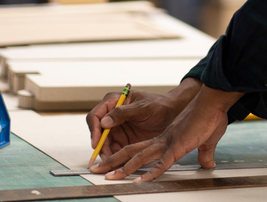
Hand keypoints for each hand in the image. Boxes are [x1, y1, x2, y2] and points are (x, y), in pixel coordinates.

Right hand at [86, 79, 200, 160]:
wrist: (173, 114)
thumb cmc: (159, 105)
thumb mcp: (142, 107)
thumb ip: (122, 113)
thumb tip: (103, 122)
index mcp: (113, 102)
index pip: (95, 116)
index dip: (93, 130)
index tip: (96, 142)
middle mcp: (111, 115)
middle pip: (97, 133)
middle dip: (100, 146)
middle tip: (105, 158)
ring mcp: (117, 128)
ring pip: (104, 143)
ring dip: (106, 153)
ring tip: (111, 164)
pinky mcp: (123, 139)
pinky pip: (114, 149)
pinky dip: (115, 157)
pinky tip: (118, 164)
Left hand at [91, 85, 243, 181]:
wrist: (212, 104)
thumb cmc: (208, 118)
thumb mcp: (204, 141)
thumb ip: (203, 154)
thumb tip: (207, 164)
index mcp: (164, 139)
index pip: (138, 149)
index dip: (123, 158)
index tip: (112, 167)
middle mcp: (161, 141)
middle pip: (131, 152)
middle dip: (112, 162)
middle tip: (96, 170)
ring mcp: (167, 143)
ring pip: (140, 157)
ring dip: (123, 168)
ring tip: (109, 176)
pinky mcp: (177, 147)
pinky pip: (161, 163)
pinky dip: (150, 173)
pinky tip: (140, 180)